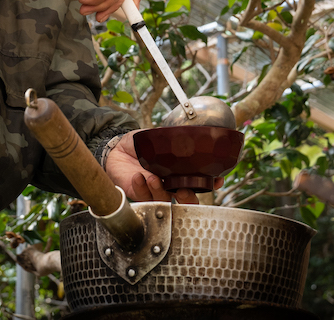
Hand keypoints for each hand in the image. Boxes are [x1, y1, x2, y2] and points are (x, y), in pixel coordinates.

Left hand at [104, 131, 221, 204]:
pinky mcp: (139, 194)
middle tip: (183, 190)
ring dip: (161, 191)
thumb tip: (187, 131)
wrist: (117, 149)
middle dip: (188, 199)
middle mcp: (170, 184)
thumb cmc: (140, 144)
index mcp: (179, 171)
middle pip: (186, 201)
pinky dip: (142, 188)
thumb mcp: (158, 138)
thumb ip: (172, 138)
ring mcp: (155, 191)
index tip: (216, 180)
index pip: (199, 182)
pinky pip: (143, 196)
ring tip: (154, 178)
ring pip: (165, 201)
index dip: (210, 183)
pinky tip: (138, 176)